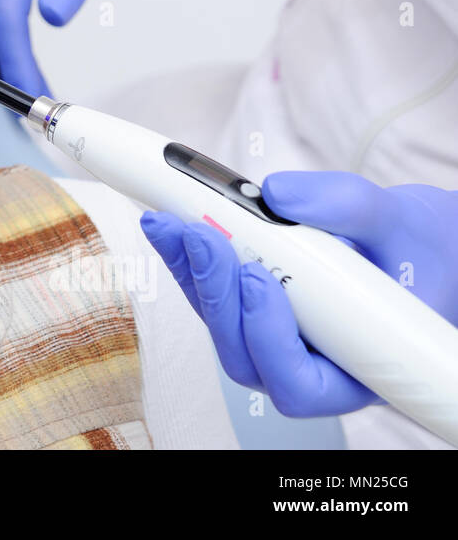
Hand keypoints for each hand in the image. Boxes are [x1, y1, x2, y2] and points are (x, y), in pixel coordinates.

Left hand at [139, 171, 457, 417]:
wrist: (403, 245)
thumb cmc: (410, 251)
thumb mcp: (395, 224)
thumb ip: (347, 207)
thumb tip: (276, 193)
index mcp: (354, 370)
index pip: (300, 385)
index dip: (269, 341)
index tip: (261, 280)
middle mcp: (304, 363)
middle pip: (242, 355)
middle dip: (217, 295)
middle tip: (203, 236)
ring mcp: (268, 337)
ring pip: (217, 323)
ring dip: (191, 272)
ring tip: (174, 221)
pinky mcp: (244, 305)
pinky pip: (207, 291)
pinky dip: (184, 255)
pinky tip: (167, 221)